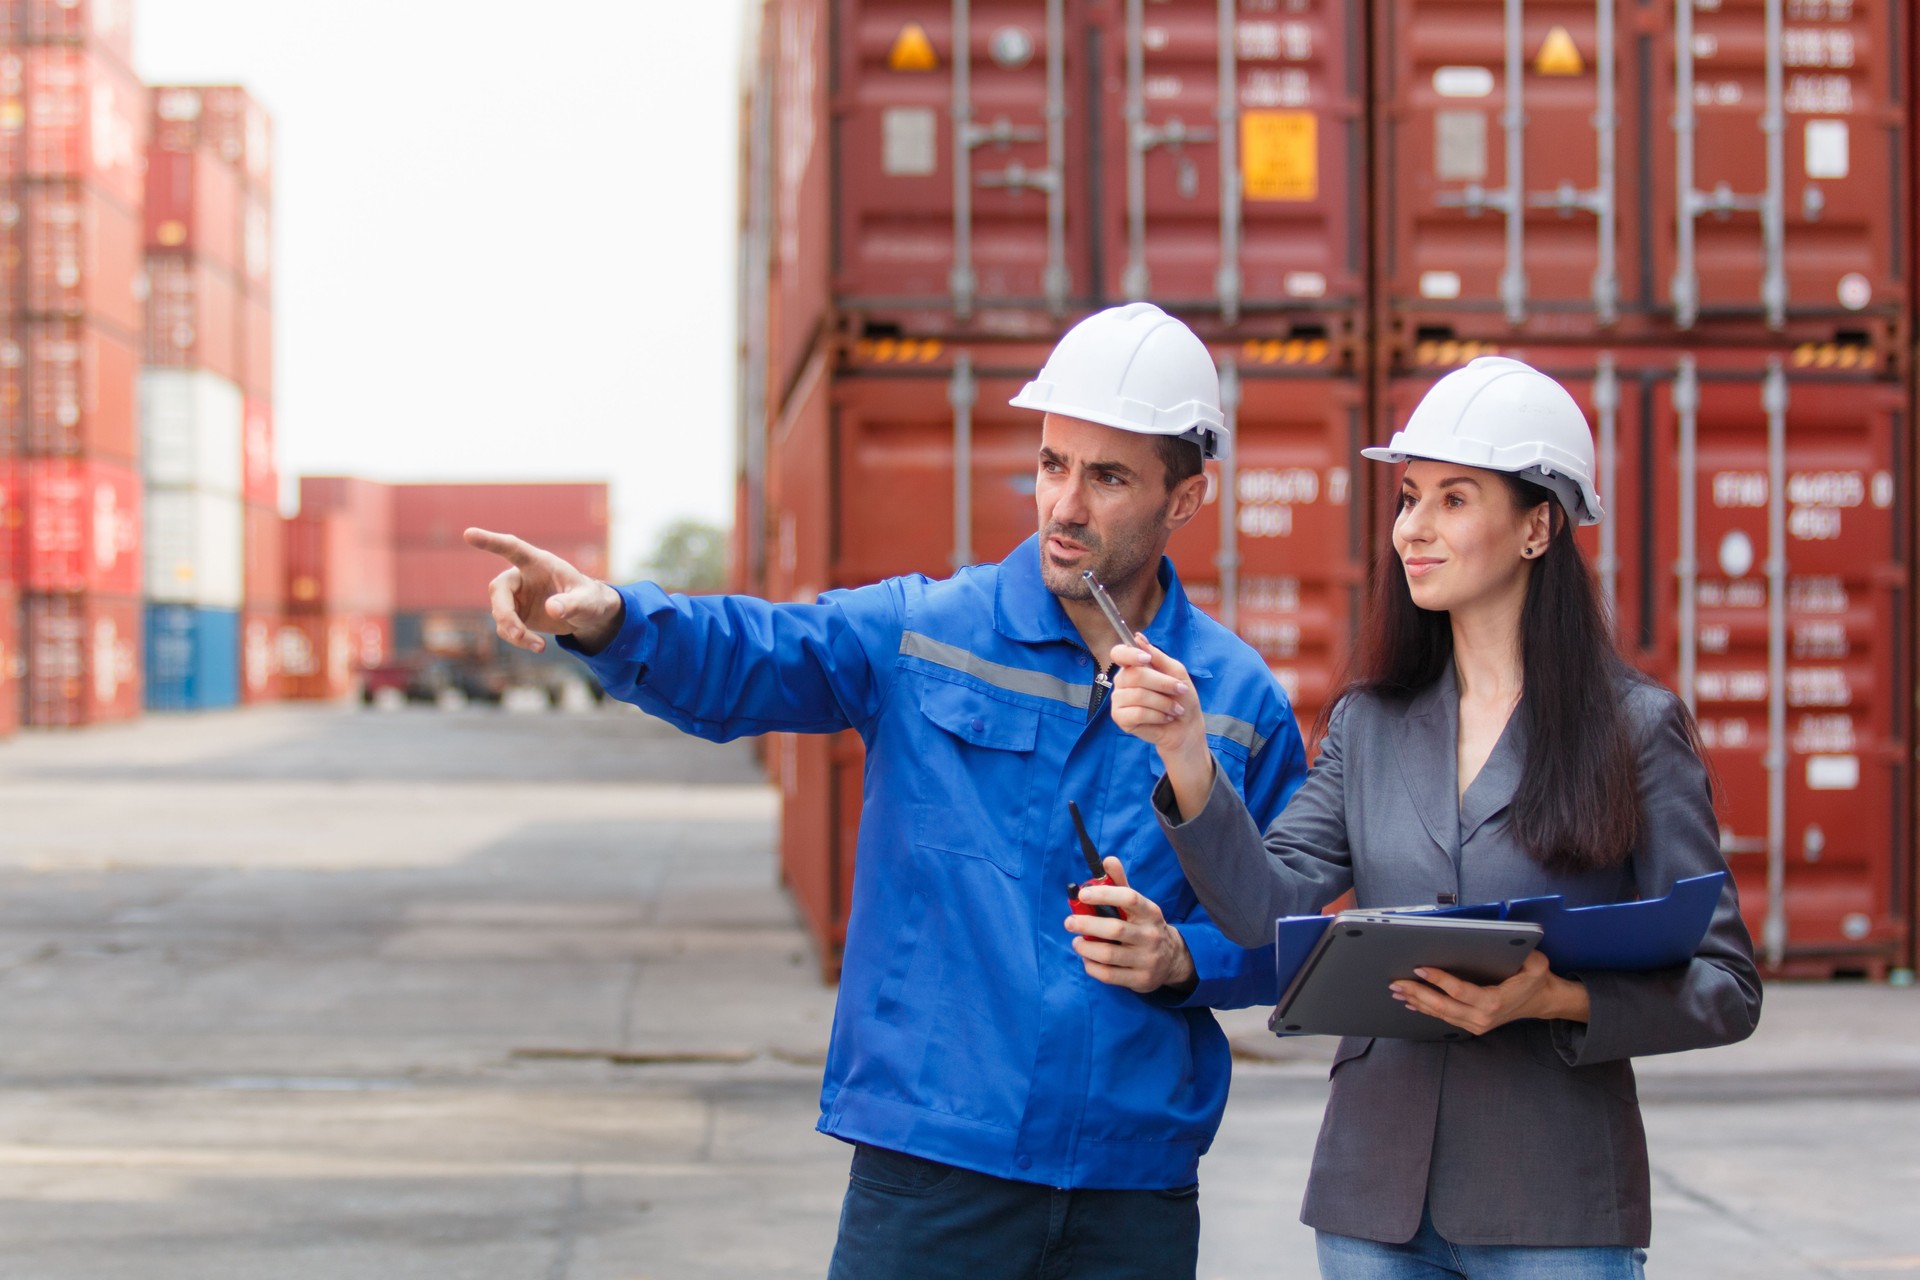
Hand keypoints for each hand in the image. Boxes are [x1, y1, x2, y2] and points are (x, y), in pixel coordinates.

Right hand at [464, 527, 622, 653]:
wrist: (587, 614)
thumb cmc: (590, 599)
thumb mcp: (588, 602)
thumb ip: (573, 603)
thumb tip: (552, 609)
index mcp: (539, 562)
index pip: (512, 548)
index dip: (491, 542)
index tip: (468, 534)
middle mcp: (522, 576)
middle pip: (499, 589)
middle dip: (504, 612)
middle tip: (517, 632)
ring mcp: (516, 596)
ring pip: (500, 613)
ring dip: (514, 632)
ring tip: (540, 646)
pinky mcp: (514, 614)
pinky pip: (505, 627)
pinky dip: (518, 639)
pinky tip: (538, 645)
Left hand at [1062, 857, 1195, 993]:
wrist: (1172, 959)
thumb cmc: (1145, 926)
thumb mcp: (1138, 905)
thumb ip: (1120, 884)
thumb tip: (1107, 860)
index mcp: (1150, 912)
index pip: (1129, 898)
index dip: (1104, 894)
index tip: (1083, 894)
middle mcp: (1150, 935)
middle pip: (1114, 929)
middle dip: (1086, 924)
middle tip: (1069, 922)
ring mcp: (1147, 959)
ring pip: (1108, 955)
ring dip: (1086, 947)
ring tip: (1076, 942)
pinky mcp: (1140, 979)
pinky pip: (1109, 975)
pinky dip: (1092, 966)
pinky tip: (1087, 959)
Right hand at [1109, 636, 1214, 820]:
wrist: (1185, 727)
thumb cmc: (1181, 698)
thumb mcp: (1176, 672)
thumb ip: (1158, 656)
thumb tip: (1138, 637)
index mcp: (1133, 667)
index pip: (1119, 653)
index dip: (1129, 654)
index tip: (1146, 658)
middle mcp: (1122, 681)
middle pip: (1134, 674)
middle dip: (1163, 683)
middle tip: (1180, 690)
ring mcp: (1119, 700)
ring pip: (1138, 695)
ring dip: (1163, 702)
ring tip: (1175, 709)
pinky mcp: (1120, 718)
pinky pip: (1136, 712)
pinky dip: (1156, 716)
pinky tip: (1164, 718)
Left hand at [1389, 950, 1589, 1035]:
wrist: (1542, 1001)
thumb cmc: (1535, 979)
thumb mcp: (1535, 963)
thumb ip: (1522, 953)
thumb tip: (1505, 939)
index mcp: (1494, 1001)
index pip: (1459, 991)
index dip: (1438, 980)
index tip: (1420, 967)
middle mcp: (1482, 1017)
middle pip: (1442, 1006)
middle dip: (1417, 993)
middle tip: (1397, 982)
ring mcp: (1476, 1024)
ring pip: (1440, 1014)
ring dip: (1416, 1001)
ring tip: (1397, 990)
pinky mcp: (1472, 1026)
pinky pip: (1444, 1018)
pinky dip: (1426, 1009)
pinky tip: (1411, 1003)